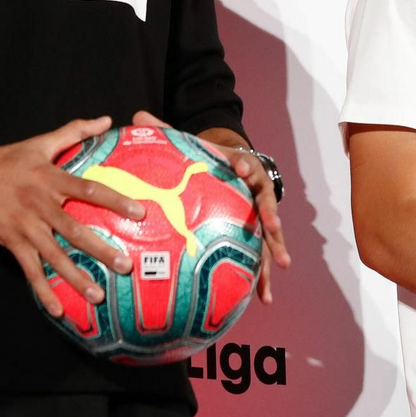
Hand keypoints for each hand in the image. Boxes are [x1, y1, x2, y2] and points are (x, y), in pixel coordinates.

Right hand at [0, 116, 143, 317]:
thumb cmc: (5, 160)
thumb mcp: (39, 143)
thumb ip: (74, 132)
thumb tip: (105, 120)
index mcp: (51, 179)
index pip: (90, 190)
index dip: (115, 201)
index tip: (139, 212)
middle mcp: (41, 205)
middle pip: (75, 230)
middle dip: (101, 249)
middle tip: (125, 266)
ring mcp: (26, 227)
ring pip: (55, 256)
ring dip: (76, 277)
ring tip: (98, 295)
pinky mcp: (12, 243)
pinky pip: (31, 271)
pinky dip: (44, 292)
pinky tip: (59, 310)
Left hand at [131, 110, 291, 304]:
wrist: (236, 165)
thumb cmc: (210, 157)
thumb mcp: (191, 143)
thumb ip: (166, 132)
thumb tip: (136, 116)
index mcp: (241, 166)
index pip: (245, 163)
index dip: (244, 165)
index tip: (240, 167)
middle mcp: (256, 191)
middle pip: (268, 202)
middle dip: (271, 215)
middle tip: (272, 225)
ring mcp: (261, 214)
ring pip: (271, 233)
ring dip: (275, 249)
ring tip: (279, 268)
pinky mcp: (258, 234)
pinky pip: (262, 256)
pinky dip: (264, 276)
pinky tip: (264, 299)